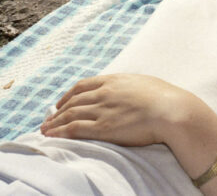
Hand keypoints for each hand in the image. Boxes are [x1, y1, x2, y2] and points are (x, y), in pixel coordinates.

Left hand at [40, 74, 197, 147]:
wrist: (171, 110)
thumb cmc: (164, 97)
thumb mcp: (143, 83)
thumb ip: (128, 86)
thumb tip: (126, 90)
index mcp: (114, 80)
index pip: (82, 86)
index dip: (68, 95)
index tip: (61, 102)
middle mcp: (104, 93)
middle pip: (72, 101)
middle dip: (57, 111)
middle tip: (48, 119)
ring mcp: (102, 110)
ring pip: (70, 114)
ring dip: (54, 122)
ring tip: (44, 130)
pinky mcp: (103, 128)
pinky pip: (74, 129)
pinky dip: (60, 132)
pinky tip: (51, 136)